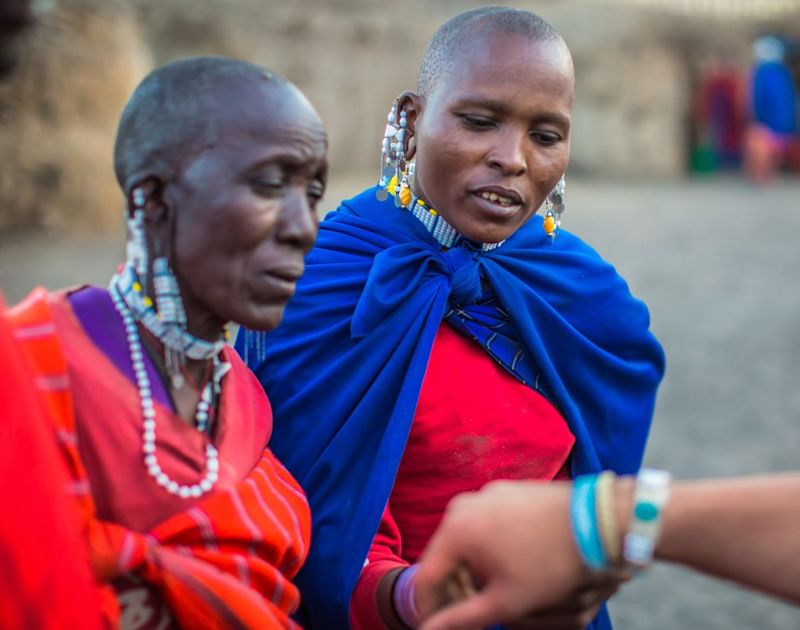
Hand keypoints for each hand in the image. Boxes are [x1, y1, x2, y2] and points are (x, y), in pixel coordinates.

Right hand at [414, 480, 626, 629]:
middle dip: (455, 590)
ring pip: (466, 541)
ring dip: (472, 570)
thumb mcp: (506, 601)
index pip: (426, 578)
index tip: (439, 627)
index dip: (430, 610)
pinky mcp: (507, 491)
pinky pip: (485, 524)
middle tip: (473, 615)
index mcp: (456, 529)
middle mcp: (464, 505)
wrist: (597, 521)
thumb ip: (462, 618)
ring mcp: (487, 494)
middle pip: (445, 557)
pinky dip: (489, 548)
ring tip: (495, 594)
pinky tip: (512, 567)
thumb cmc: (551, 563)